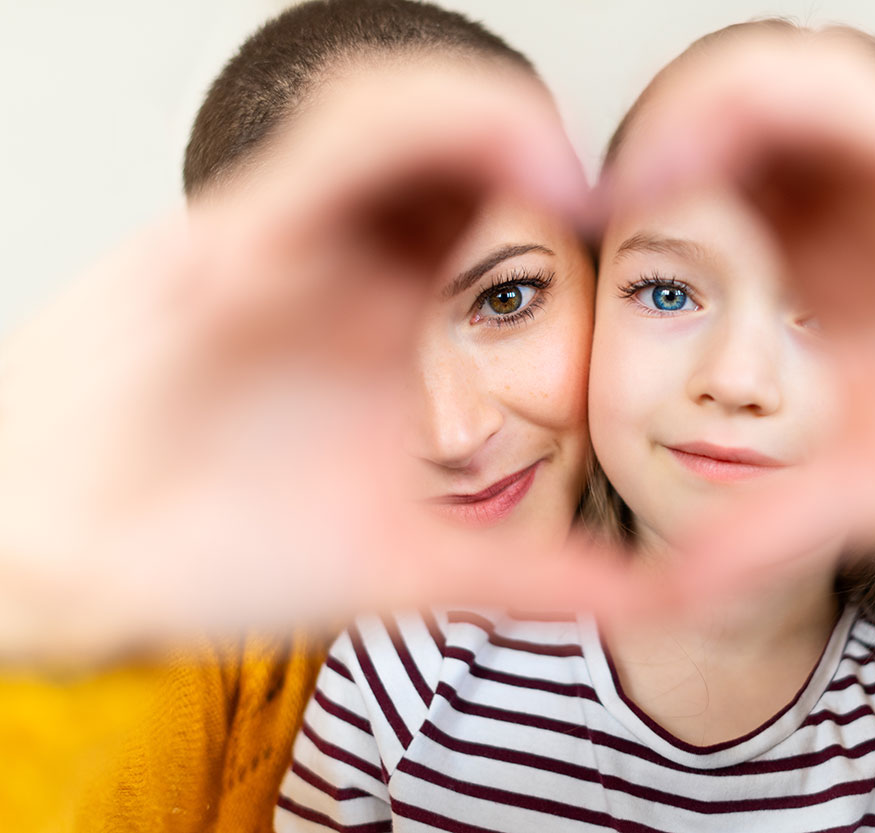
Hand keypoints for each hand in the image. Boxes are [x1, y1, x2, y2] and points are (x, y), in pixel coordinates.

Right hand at [0, 68, 637, 665]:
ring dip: (492, 117)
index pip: (508, 231)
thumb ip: (535, 577)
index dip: (589, 218)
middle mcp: (354, 268)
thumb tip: (659, 600)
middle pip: (464, 154)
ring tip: (564, 175)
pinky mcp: (230, 232)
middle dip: (545, 149)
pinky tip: (498, 153)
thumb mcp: (417, 568)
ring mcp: (293, 239)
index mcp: (402, 327)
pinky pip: (331, 145)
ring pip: (401, 119)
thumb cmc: (226, 548)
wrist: (72, 556)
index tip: (652, 243)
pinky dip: (416, 126)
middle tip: (620, 190)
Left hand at [604, 31, 874, 592]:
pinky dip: (781, 102)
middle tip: (598, 197)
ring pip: (778, 94)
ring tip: (645, 176)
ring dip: (699, 111)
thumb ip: (761, 533)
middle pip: (727, 132)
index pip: (704, 205)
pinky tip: (725, 149)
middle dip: (654, 142)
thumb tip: (661, 596)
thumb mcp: (859, 494)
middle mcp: (851, 218)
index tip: (575, 245)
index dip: (631, 210)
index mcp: (817, 276)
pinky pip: (855, 101)